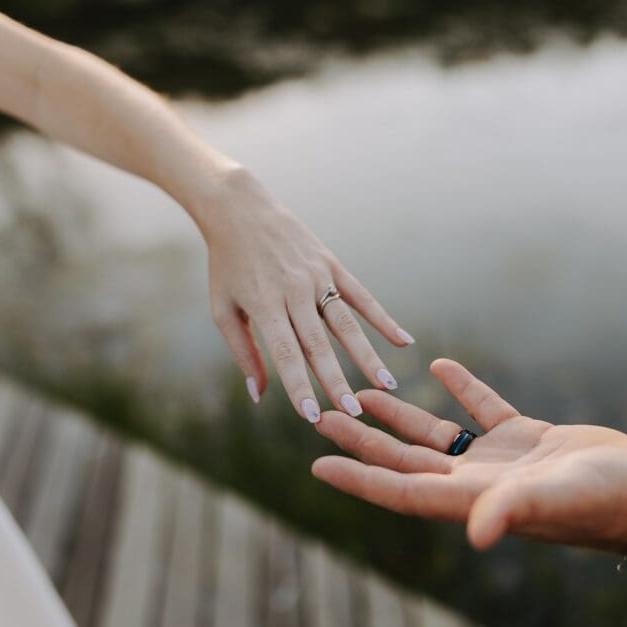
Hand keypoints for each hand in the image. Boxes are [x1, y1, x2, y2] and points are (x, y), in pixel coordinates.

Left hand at [199, 169, 412, 421]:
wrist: (240, 210)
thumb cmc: (228, 266)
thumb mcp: (223, 308)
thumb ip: (243, 353)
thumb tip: (259, 396)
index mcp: (264, 304)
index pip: (286, 353)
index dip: (299, 386)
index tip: (312, 416)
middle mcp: (293, 291)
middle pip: (319, 344)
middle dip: (337, 381)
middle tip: (354, 412)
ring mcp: (316, 276)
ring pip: (346, 323)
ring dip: (368, 356)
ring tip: (387, 386)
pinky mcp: (331, 264)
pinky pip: (362, 295)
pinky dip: (383, 319)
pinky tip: (403, 341)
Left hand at [312, 359, 626, 553]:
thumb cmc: (604, 501)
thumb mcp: (555, 499)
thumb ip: (511, 510)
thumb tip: (476, 534)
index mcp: (470, 500)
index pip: (400, 491)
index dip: (359, 479)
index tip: (319, 464)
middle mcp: (475, 483)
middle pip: (404, 460)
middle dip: (363, 440)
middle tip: (323, 414)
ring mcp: (498, 460)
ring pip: (434, 436)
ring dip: (398, 416)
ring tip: (362, 392)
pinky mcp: (524, 438)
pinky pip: (480, 409)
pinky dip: (459, 389)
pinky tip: (437, 366)